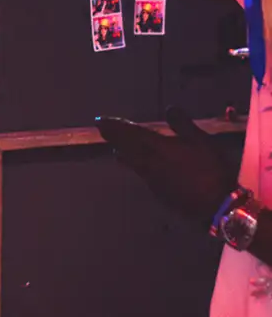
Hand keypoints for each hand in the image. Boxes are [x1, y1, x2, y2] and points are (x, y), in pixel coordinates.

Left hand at [96, 106, 237, 230]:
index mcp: (156, 148)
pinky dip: (136, 168)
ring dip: (122, 154)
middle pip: (124, 149)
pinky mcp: (160, 195)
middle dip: (112, 138)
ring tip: (116, 149)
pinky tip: (141, 169)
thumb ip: (182, 123)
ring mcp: (153, 181)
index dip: (113, 126)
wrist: (218, 207)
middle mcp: (148, 164)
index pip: (128, 134)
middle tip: (101, 130)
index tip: (99, 120)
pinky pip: (142, 177)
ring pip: (131, 164)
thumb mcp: (200, 140)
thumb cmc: (210, 169)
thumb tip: (169, 109)